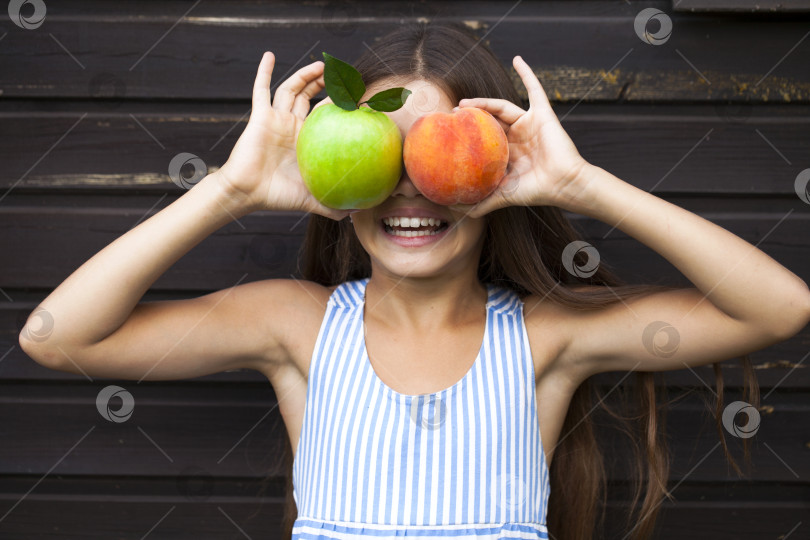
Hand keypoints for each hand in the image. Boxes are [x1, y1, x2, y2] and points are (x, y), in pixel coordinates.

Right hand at [215, 52, 350, 220]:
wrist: (247, 193)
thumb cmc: (276, 197)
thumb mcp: (310, 200)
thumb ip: (330, 205)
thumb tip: (354, 215)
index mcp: (304, 141)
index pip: (323, 116)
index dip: (337, 106)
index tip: (356, 98)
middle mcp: (291, 126)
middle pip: (309, 97)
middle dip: (323, 84)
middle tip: (339, 74)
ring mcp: (275, 119)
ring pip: (291, 89)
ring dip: (304, 75)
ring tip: (320, 65)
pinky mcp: (260, 116)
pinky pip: (261, 89)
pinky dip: (264, 71)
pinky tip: (269, 55)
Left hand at [449, 55, 588, 217]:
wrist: (563, 184)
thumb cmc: (537, 190)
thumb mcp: (505, 196)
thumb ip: (484, 202)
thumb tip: (461, 213)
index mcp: (508, 152)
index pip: (484, 138)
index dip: (469, 133)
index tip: (449, 132)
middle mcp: (517, 136)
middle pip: (490, 120)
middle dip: (471, 116)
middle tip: (451, 115)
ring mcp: (529, 124)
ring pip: (502, 106)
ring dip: (484, 102)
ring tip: (464, 104)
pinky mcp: (543, 114)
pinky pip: (535, 89)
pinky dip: (527, 73)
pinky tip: (517, 59)